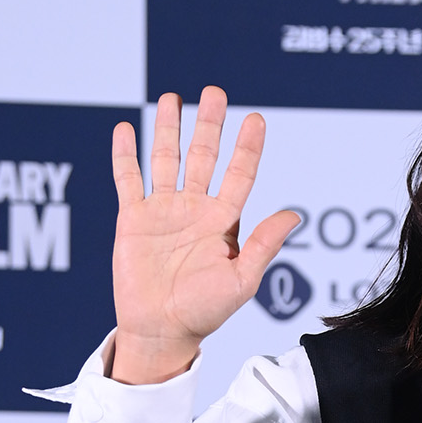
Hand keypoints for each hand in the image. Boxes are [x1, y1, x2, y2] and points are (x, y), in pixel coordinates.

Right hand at [109, 86, 300, 382]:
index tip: (256, 119)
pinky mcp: (132, 218)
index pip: (239, 174)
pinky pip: (128, 179)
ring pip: (166, 159)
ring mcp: (163, 211)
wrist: (162, 330)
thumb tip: (295, 214)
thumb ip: (264, 244)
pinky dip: (126, 154)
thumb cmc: (205, 312)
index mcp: (224, 222)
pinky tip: (127, 129)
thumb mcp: (242, 279)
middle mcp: (194, 210)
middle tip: (214, 93)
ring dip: (169, 129)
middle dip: (209, 125)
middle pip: (203, 157)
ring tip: (172, 99)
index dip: (248, 147)